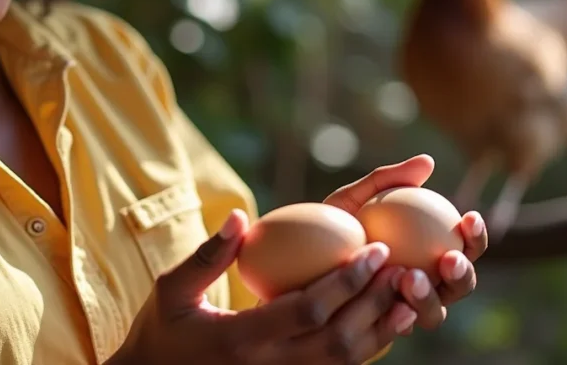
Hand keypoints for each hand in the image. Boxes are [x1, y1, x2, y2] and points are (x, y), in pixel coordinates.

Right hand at [110, 211, 416, 364]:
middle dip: (374, 301)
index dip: (345, 282)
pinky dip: (366, 347)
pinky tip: (383, 319)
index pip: (306, 311)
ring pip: (345, 362)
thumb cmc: (161, 331)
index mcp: (239, 340)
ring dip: (380, 327)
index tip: (372, 248)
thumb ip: (207, 256)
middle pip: (338, 339)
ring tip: (405, 291)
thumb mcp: (171, 289)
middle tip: (401, 264)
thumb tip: (240, 217)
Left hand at [324, 155, 487, 332]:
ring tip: (410, 278)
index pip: (466, 246)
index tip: (468, 217)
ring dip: (429, 298)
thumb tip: (428, 161)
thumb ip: (388, 181)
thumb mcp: (354, 198)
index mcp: (431, 252)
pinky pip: (397, 328)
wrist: (291, 262)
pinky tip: (389, 303)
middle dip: (462, 274)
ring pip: (435, 313)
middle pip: (461, 285)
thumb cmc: (331, 224)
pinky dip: (397, 317)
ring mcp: (407, 310)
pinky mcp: (382, 331)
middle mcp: (427, 285)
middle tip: (447, 258)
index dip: (475, 235)